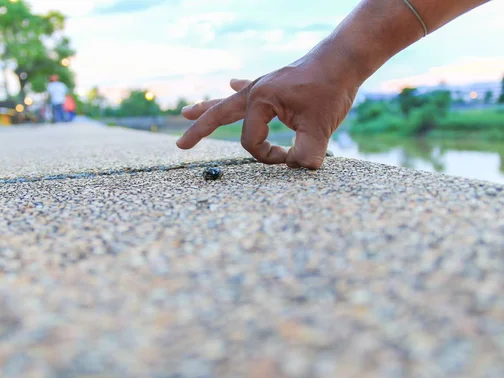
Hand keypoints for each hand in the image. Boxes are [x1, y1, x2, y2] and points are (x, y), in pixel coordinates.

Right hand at [176, 40, 360, 168]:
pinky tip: (232, 83)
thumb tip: (297, 169)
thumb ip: (307, 154)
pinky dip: (238, 89)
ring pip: (228, 102)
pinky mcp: (274, 86)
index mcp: (259, 101)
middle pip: (219, 115)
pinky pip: (249, 89)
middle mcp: (255, 92)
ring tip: (186, 113)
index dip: (268, 157)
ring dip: (208, 108)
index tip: (289, 158)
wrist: (344, 61)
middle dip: (199, 131)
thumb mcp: (320, 127)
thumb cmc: (330, 89)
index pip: (250, 142)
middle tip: (181, 145)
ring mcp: (263, 87)